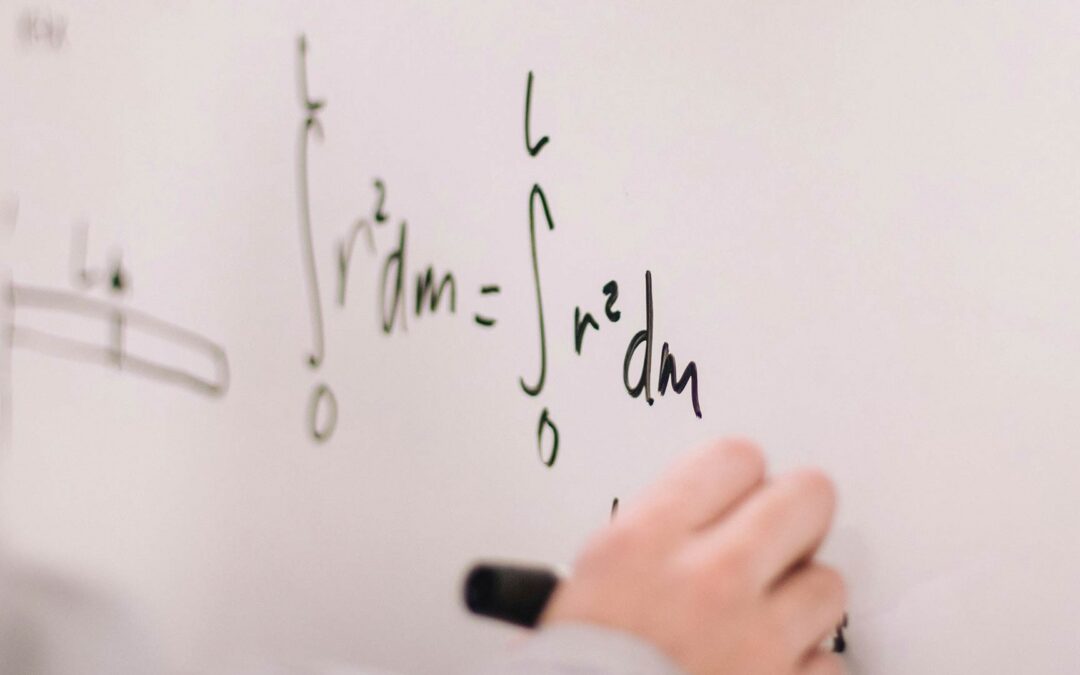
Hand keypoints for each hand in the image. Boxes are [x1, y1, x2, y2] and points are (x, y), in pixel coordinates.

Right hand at [542, 439, 844, 674]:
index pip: (736, 457)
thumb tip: (713, 510)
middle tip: (780, 538)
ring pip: (828, 582)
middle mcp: (708, 579)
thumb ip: (658, 531)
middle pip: (806, 498)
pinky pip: (828, 662)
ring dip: (802, 601)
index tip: (740, 495)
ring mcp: (754, 639)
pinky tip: (769, 666)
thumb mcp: (595, 576)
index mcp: (647, 541)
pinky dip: (805, 667)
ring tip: (764, 618)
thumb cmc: (576, 667)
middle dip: (797, 516)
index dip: (741, 478)